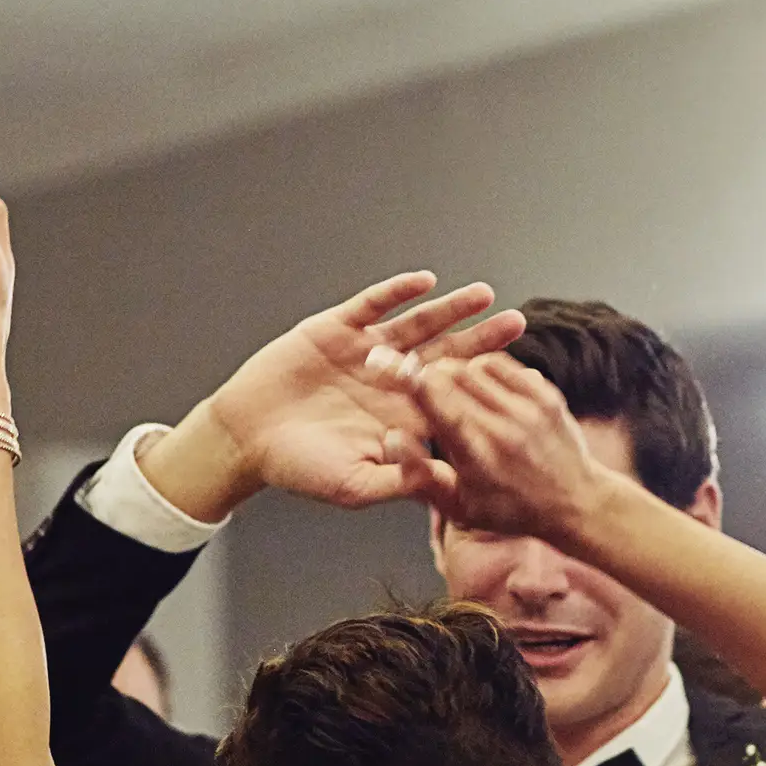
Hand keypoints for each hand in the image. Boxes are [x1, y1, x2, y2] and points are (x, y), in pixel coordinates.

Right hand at [143, 274, 532, 523]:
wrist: (246, 438)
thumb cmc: (299, 467)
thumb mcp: (353, 483)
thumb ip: (397, 480)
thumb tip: (442, 480)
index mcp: (401, 417)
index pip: (452, 398)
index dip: (482, 387)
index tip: (519, 376)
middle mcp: (391, 381)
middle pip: (446, 355)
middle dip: (481, 340)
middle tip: (518, 323)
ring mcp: (365, 351)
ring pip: (416, 325)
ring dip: (449, 310)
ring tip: (483, 294)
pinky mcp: (335, 329)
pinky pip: (371, 305)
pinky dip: (395, 292)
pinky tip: (423, 281)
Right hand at [392, 351, 628, 543]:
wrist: (575, 503)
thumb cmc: (509, 510)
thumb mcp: (458, 505)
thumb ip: (419, 474)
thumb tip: (393, 438)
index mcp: (477, 451)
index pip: (434, 398)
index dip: (405, 376)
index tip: (384, 363)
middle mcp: (504, 424)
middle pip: (451, 374)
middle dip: (424, 370)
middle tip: (410, 374)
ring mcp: (528, 406)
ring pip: (476, 365)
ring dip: (452, 368)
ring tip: (441, 382)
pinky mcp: (545, 394)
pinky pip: (503, 365)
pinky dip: (482, 367)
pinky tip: (475, 383)